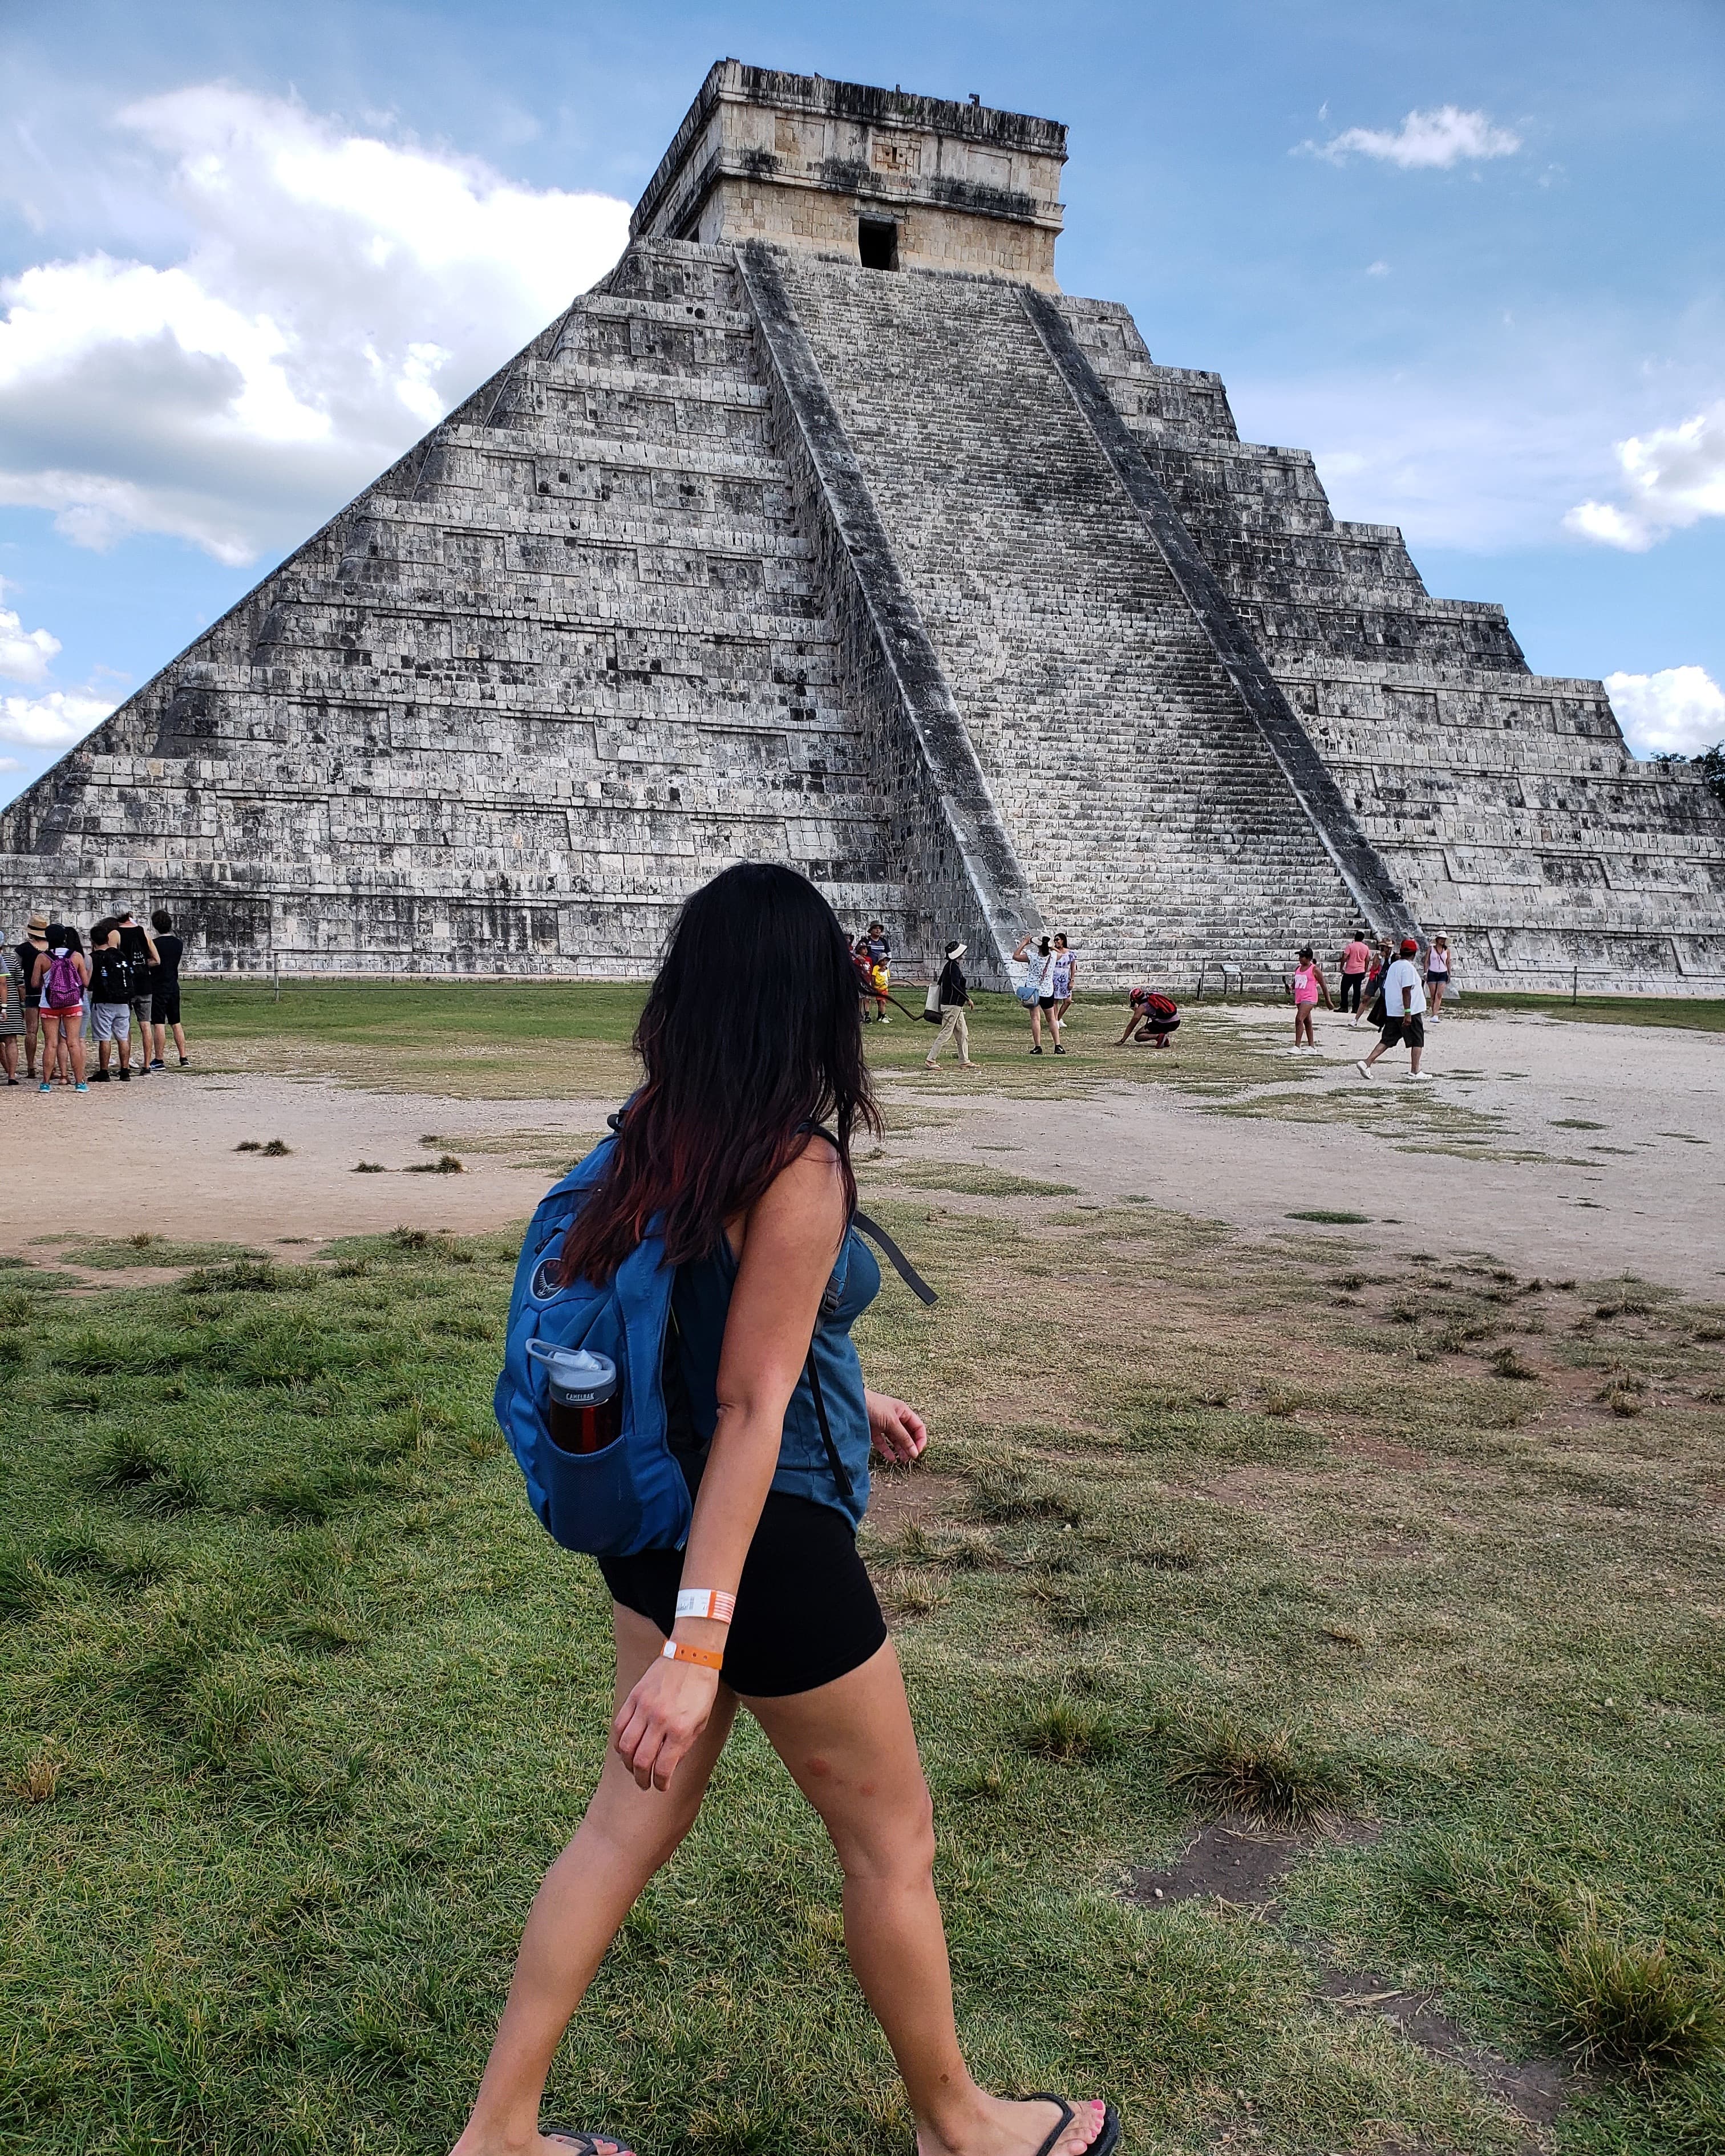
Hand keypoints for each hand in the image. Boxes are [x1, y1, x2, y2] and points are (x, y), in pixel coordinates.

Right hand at [612, 1654, 718, 1791]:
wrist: (692, 1655)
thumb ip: (684, 1746)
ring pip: (625, 1746)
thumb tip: (668, 1766)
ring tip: (634, 1767)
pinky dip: (619, 1741)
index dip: (661, 1783)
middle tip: (644, 1783)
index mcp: (680, 1728)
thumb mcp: (701, 1721)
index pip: (663, 1767)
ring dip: (628, 1763)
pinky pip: (619, 1725)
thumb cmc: (701, 1689)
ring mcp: (644, 1707)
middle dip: (641, 1778)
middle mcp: (660, 1720)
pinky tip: (625, 1748)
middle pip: (641, 1760)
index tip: (661, 1786)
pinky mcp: (634, 1697)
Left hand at [865, 1388, 926, 1463]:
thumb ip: (904, 1437)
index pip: (918, 1427)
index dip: (920, 1439)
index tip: (918, 1451)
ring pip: (896, 1440)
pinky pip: (883, 1443)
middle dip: (910, 1446)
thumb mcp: (892, 1422)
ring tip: (903, 1460)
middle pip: (907, 1434)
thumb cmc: (874, 1405)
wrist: (852, 1403)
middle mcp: (895, 1418)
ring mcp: (884, 1425)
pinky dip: (887, 1451)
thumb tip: (914, 1452)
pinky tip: (891, 1458)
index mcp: (903, 1412)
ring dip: (900, 1450)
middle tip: (911, 1458)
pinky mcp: (874, 1431)